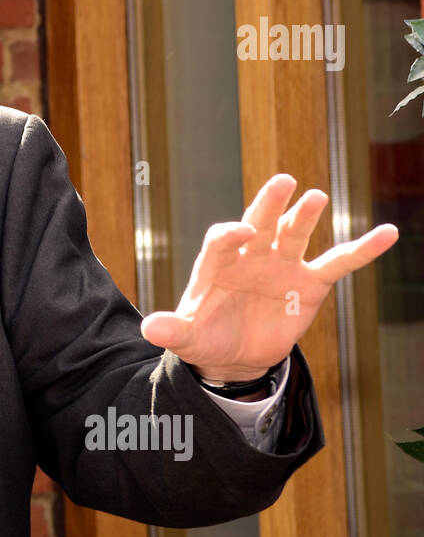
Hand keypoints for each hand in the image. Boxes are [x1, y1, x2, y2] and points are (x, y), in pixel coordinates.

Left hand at [139, 174, 397, 379]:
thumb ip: (171, 330)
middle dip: (269, 204)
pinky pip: (339, 262)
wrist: (235, 354)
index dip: (230, 234)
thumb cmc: (206, 337)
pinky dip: (363, 248)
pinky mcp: (310, 282)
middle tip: (283, 182)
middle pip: (259, 222)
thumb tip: (149, 328)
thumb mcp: (186, 338)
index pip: (222, 239)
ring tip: (316, 197)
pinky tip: (387, 233)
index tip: (241, 234)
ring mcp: (282, 265)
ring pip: (295, 234)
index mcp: (216, 263)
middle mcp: (251, 256)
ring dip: (304, 217)